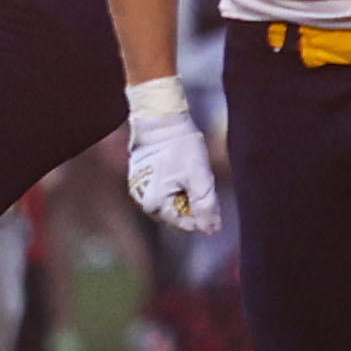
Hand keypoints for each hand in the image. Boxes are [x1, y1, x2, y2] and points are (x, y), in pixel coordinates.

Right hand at [125, 108, 220, 233]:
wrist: (160, 120)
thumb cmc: (180, 147)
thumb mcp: (200, 178)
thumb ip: (206, 207)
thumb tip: (211, 230)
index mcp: (155, 205)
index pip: (186, 224)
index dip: (202, 214)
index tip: (208, 194)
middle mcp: (143, 202)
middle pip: (177, 215)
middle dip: (192, 204)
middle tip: (197, 181)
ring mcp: (139, 190)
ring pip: (170, 203)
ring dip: (183, 194)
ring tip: (187, 173)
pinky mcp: (140, 178)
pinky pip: (161, 191)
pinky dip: (173, 185)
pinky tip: (178, 170)